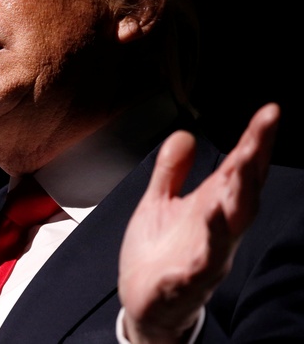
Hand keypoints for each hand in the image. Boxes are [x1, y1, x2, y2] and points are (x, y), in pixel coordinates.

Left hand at [117, 103, 280, 343]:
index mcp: (211, 207)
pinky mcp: (184, 282)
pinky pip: (200, 266)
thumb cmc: (159, 252)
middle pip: (242, 195)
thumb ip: (172, 170)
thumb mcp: (159, 202)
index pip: (239, 171)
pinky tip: (209, 223)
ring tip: (240, 167)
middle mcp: (216, 230)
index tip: (270, 112)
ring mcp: (204, 256)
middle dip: (253, 164)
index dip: (256, 142)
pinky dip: (207, 246)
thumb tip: (184, 134)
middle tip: (261, 132)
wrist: (144, 303)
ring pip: (230, 228)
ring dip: (237, 198)